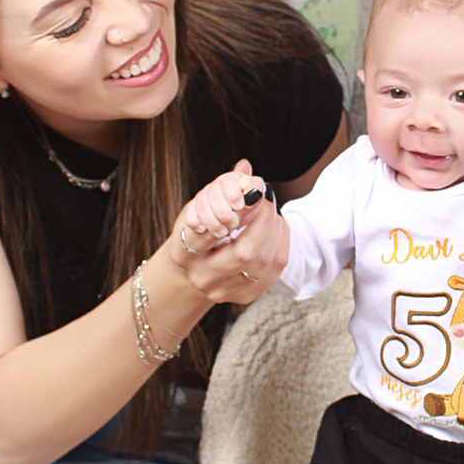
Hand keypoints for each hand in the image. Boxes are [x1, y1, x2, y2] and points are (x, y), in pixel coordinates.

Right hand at [169, 162, 287, 303]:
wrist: (198, 271)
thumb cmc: (199, 234)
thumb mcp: (198, 210)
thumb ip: (220, 190)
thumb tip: (245, 167)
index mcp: (183, 253)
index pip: (204, 233)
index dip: (233, 213)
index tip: (253, 193)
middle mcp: (201, 276)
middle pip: (242, 253)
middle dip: (263, 221)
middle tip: (268, 199)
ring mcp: (224, 290)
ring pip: (262, 262)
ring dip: (274, 231)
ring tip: (272, 212)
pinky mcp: (245, 297)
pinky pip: (274, 270)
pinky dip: (280, 243)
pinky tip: (276, 228)